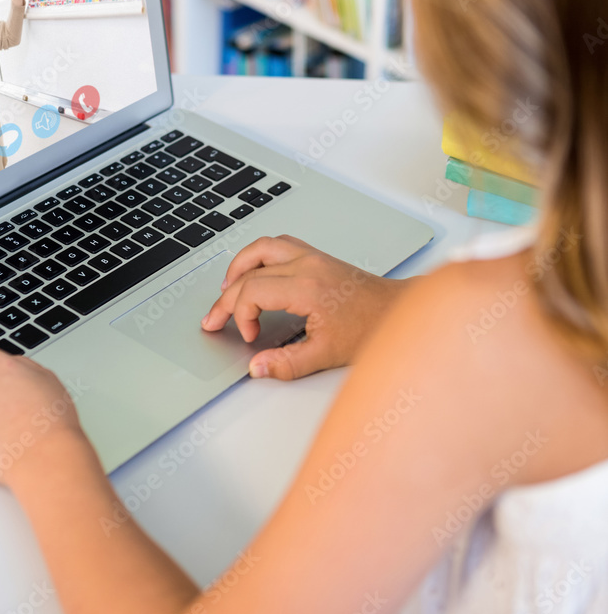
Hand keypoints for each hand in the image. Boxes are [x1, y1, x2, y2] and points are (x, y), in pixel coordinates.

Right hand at [201, 235, 415, 379]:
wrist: (398, 311)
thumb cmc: (370, 328)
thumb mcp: (327, 355)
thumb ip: (287, 363)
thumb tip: (257, 367)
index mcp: (306, 286)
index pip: (252, 291)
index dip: (240, 315)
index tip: (248, 337)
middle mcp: (306, 264)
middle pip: (250, 270)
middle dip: (226, 297)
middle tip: (214, 318)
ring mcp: (312, 256)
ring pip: (262, 247)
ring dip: (239, 266)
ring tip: (226, 289)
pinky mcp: (317, 256)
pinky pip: (278, 245)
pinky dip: (258, 258)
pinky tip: (255, 274)